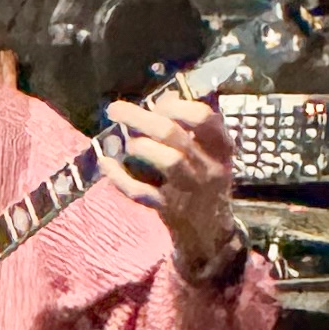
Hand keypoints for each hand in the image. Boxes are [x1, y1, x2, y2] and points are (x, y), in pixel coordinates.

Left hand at [108, 89, 240, 279]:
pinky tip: (107, 164)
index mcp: (221, 148)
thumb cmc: (204, 181)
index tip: (156, 103)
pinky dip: (120, 177)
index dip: (175, 105)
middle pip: (174, 135)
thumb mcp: (210, 154)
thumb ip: (190, 128)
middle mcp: (209, 167)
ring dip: (140, 146)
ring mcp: (190, 190)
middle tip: (115, 109)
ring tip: (127, 143)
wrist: (210, 232)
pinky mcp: (170, 210)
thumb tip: (161, 98)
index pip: (203, 116)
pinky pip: (141, 191)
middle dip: (140, 117)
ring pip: (167, 161)